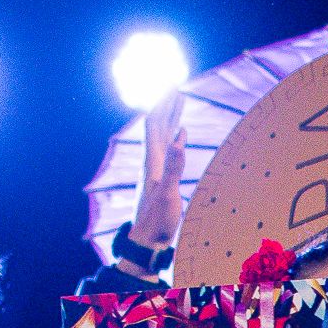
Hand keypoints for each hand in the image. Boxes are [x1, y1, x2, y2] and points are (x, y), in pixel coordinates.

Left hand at [120, 91, 189, 251]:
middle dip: (166, 104)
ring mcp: (156, 169)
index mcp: (152, 161)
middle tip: (176, 85)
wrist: (147, 242)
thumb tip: (179, 138)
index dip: (162, 104)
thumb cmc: (157, 222)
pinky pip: (167, 149)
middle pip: (157, 125)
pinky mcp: (161, 177)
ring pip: (162, 135)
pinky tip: (180, 134)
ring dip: (170, 117)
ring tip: (178, 102)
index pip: (154, 124)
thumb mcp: (169, 194)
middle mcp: (151, 161)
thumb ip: (174, 167)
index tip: (172, 85)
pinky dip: (174, 136)